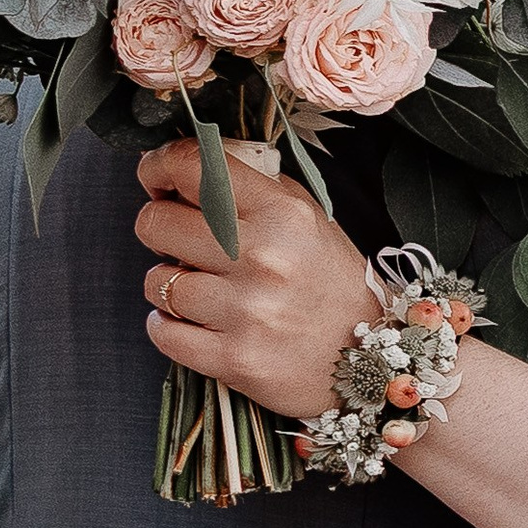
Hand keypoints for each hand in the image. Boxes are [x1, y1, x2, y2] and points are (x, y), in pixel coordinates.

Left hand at [133, 140, 378, 418]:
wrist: (372, 360)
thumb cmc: (333, 284)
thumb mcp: (310, 220)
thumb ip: (256, 190)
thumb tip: (188, 171)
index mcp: (284, 214)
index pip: (194, 168)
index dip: (159, 167)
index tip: (156, 178)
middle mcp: (264, 257)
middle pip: (157, 223)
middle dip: (158, 227)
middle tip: (180, 240)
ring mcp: (247, 311)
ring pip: (156, 281)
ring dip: (169, 284)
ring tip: (201, 291)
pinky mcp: (234, 359)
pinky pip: (162, 332)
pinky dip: (169, 327)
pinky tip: (195, 323)